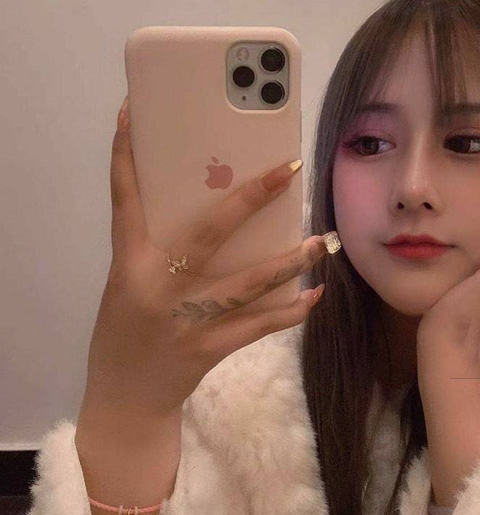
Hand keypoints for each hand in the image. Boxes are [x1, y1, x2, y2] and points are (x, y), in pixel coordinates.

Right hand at [83, 98, 327, 418]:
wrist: (123, 399)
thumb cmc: (124, 331)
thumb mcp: (127, 284)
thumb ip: (159, 251)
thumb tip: (210, 208)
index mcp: (129, 264)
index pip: (125, 199)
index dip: (126, 156)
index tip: (134, 115)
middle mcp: (157, 287)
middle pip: (209, 233)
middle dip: (250, 198)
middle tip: (289, 169)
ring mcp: (186, 320)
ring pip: (247, 282)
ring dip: (289, 260)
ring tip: (321, 240)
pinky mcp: (209, 348)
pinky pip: (259, 325)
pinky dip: (290, 311)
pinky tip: (315, 294)